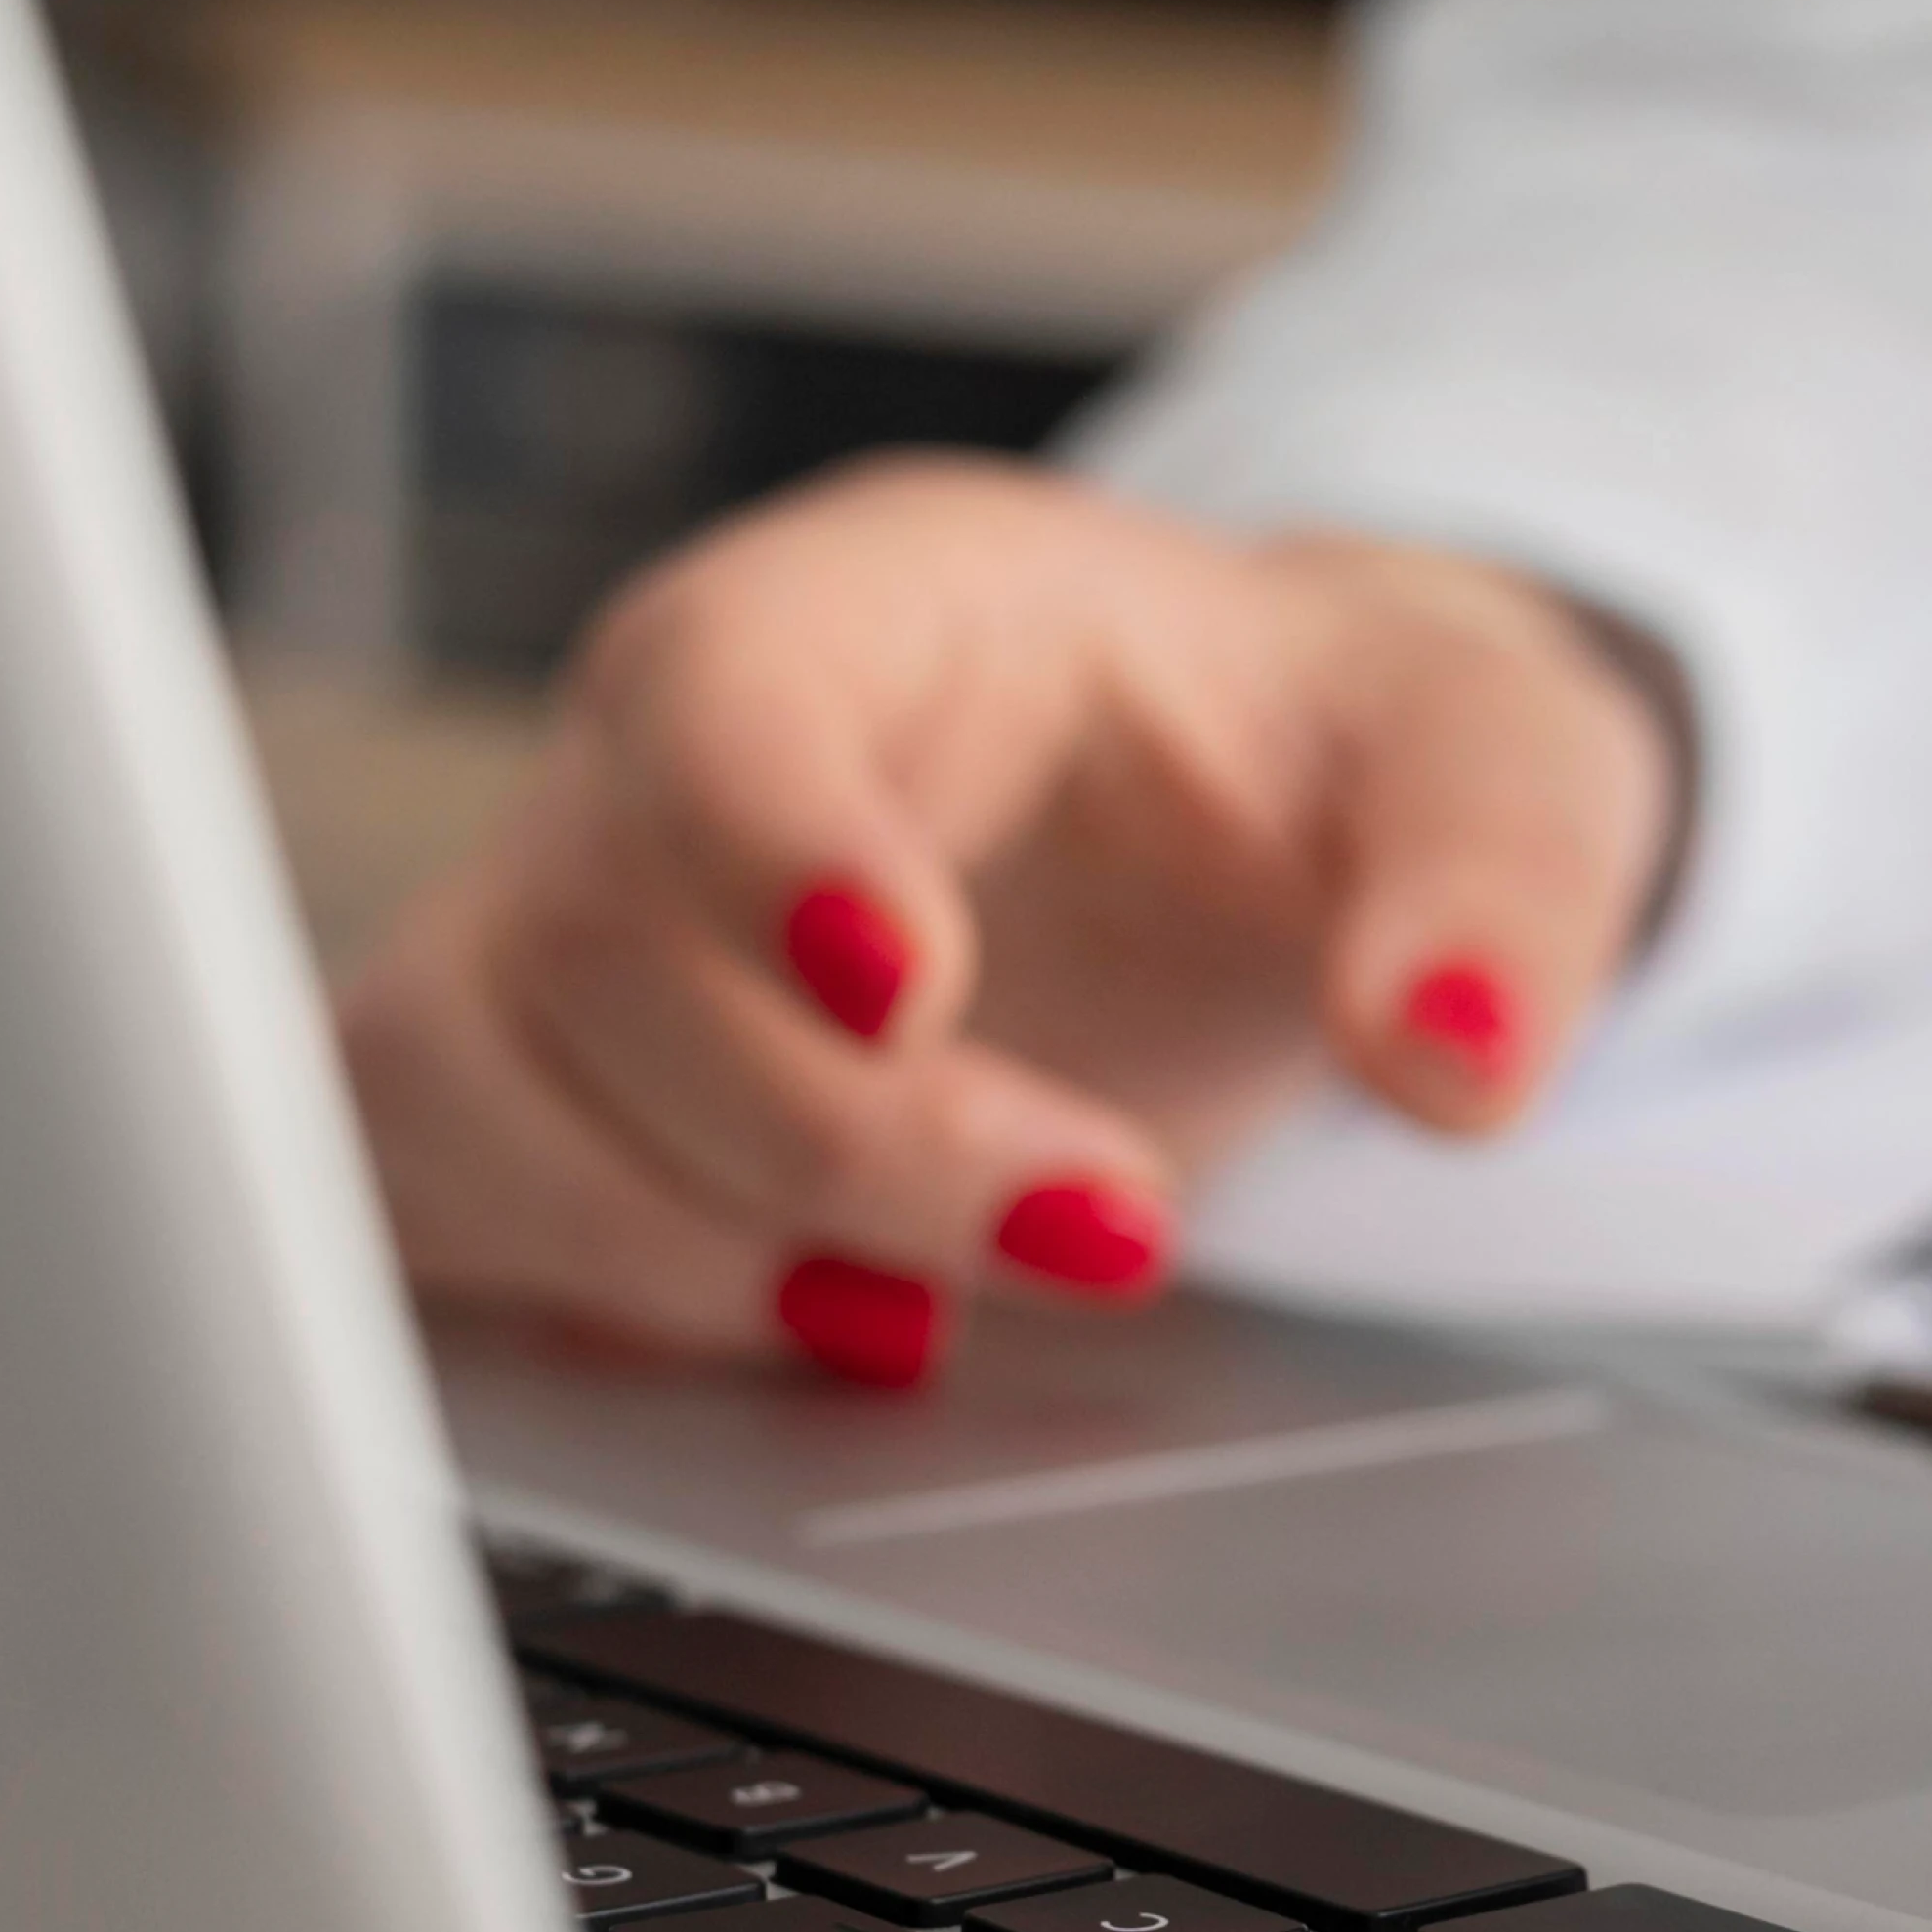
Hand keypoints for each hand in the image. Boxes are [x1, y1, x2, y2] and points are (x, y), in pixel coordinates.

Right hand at [337, 458, 1675, 1385]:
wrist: (1257, 813)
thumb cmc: (1321, 753)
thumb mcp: (1487, 768)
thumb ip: (1500, 888)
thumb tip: (1459, 1051)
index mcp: (883, 606)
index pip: (724, 696)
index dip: (771, 850)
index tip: (909, 992)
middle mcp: (678, 750)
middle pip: (607, 946)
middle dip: (844, 1140)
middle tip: (1104, 1216)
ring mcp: (581, 915)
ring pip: (459, 1092)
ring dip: (682, 1248)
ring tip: (926, 1302)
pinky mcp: (547, 1080)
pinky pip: (431, 1202)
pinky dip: (595, 1304)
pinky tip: (814, 1325)